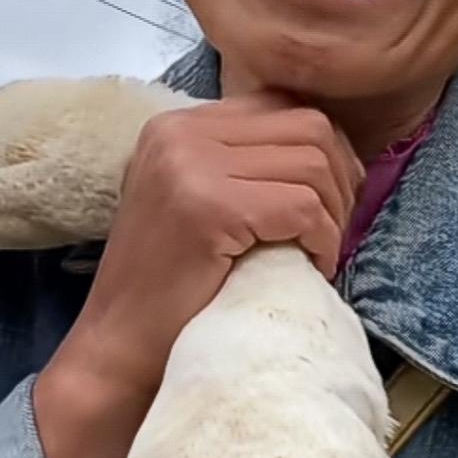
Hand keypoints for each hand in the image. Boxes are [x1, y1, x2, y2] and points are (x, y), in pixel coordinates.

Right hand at [34, 92, 363, 457]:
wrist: (117, 352)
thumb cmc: (168, 290)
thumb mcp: (197, 200)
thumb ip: (242, 163)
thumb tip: (331, 145)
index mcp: (175, 125)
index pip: (283, 105)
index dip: (325, 151)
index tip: (328, 202)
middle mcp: (178, 133)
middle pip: (308, 126)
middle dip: (340, 181)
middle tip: (331, 233)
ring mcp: (188, 166)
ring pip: (313, 164)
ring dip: (332, 215)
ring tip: (316, 254)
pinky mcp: (207, 208)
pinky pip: (301, 206)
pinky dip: (322, 240)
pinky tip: (310, 268)